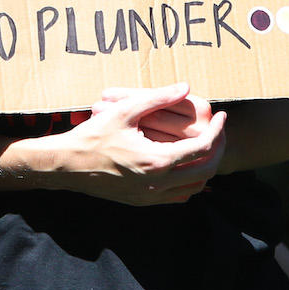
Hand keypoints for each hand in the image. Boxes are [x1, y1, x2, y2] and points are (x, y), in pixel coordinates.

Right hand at [23, 83, 224, 205]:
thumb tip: (185, 87)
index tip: (222, 116)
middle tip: (219, 131)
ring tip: (205, 146)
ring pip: (195, 188)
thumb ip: (158, 98)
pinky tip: (184, 165)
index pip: (203, 148)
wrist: (66, 166)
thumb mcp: (125, 111)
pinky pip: (178, 197)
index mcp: (157, 160)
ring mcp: (151, 196)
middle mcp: (158, 183)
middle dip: (218, 149)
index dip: (218, 131)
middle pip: (206, 170)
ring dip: (205, 168)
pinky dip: (189, 182)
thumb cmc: (93, 135)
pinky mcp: (142, 202)